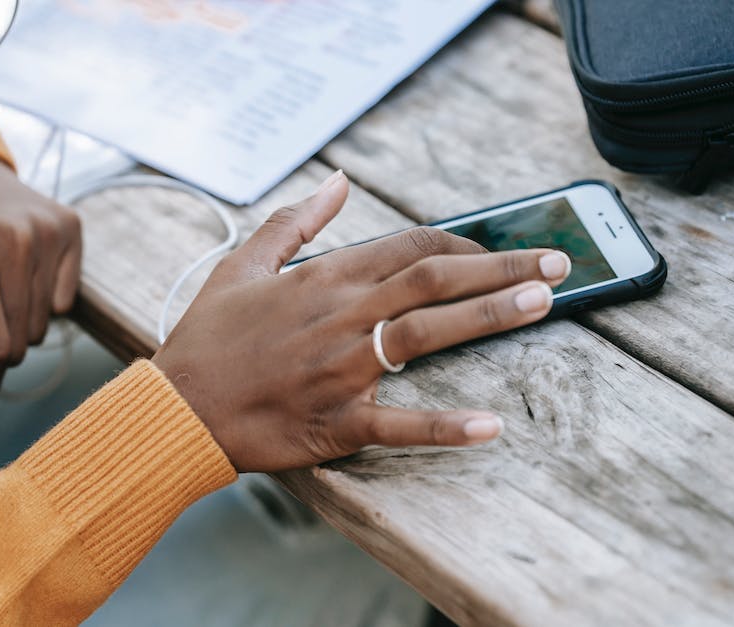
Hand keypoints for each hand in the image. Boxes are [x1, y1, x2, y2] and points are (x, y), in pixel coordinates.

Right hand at [152, 171, 572, 471]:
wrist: (176, 407)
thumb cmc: (207, 337)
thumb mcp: (242, 264)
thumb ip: (294, 221)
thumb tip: (338, 182)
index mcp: (321, 279)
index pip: (408, 248)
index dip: (462, 246)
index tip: (497, 250)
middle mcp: (339, 318)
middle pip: (432, 282)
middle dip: (500, 269)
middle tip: (557, 265)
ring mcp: (340, 371)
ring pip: (426, 335)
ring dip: (489, 317)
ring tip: (543, 303)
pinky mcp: (335, 422)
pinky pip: (398, 425)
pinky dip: (444, 426)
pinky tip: (489, 426)